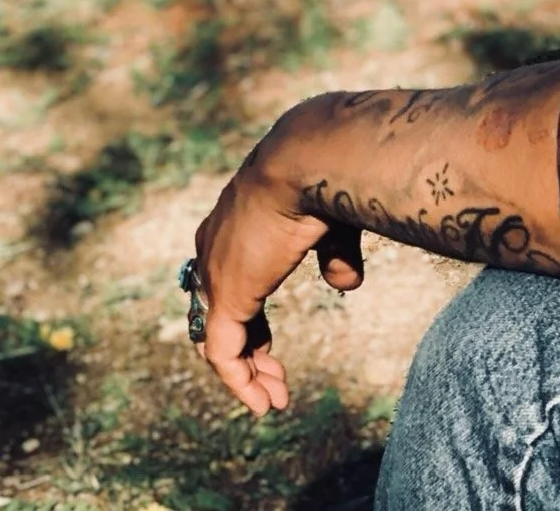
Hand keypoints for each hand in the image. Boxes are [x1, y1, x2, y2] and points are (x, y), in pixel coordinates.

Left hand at [191, 111, 360, 414]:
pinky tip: (265, 401)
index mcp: (234, 223)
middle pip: (217, 313)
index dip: (252, 314)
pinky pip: (223, 354)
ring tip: (274, 399)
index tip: (270, 343)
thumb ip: (334, 255)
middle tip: (272, 375)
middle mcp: (213, 249)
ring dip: (248, 372)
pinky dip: (242, 382)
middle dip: (249, 349)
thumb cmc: (325, 177)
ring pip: (218, 339)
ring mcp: (216, 274)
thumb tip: (345, 286)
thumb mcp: (331, 220)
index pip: (229, 280)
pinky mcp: (225, 296)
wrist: (309, 157)